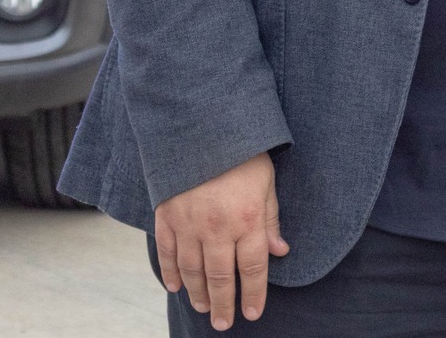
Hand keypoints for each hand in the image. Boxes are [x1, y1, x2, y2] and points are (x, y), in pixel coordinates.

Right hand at [154, 152, 289, 330]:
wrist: (202, 127)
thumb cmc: (242, 153)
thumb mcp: (267, 182)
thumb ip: (271, 220)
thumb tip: (279, 252)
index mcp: (248, 219)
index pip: (253, 268)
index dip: (254, 294)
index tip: (252, 313)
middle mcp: (217, 228)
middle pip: (220, 277)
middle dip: (223, 304)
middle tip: (224, 323)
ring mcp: (189, 224)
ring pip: (192, 270)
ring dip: (198, 293)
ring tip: (203, 308)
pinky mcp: (167, 217)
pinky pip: (167, 253)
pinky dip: (171, 273)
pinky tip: (176, 287)